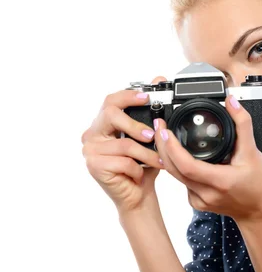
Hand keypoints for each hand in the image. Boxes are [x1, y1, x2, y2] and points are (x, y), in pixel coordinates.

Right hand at [81, 76, 165, 213]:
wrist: (138, 194)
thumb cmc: (143, 164)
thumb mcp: (150, 137)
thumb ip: (152, 111)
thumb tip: (158, 77)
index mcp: (104, 124)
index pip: (111, 100)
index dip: (128, 96)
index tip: (147, 97)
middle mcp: (92, 134)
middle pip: (110, 114)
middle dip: (135, 124)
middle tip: (151, 134)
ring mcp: (90, 150)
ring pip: (124, 144)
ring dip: (147, 154)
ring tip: (160, 161)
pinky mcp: (93, 166)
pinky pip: (123, 161)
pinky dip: (138, 168)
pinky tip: (140, 174)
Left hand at [154, 95, 261, 223]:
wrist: (258, 211)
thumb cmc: (258, 183)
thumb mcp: (253, 152)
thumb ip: (243, 124)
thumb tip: (231, 103)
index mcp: (220, 181)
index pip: (187, 166)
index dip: (173, 148)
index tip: (166, 131)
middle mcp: (206, 193)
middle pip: (174, 169)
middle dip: (163, 146)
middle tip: (160, 126)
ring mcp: (199, 200)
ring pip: (175, 176)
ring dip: (167, 155)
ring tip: (164, 136)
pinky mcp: (196, 202)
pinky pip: (181, 182)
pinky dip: (177, 166)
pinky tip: (177, 154)